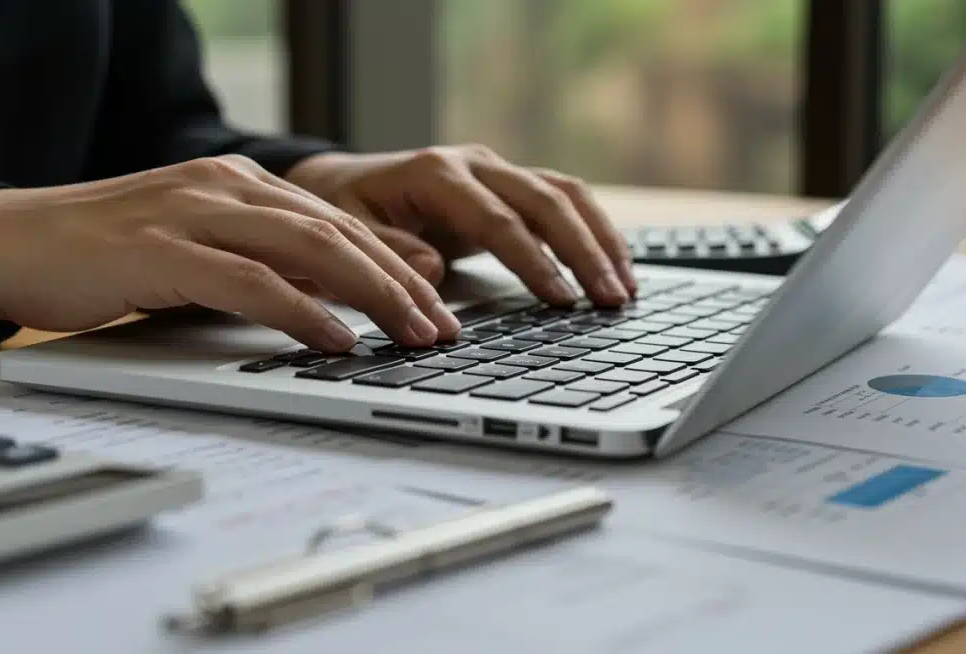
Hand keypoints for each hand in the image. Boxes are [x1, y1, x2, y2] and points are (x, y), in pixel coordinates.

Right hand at [0, 155, 460, 350]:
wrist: (13, 240)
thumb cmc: (109, 254)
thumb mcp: (202, 251)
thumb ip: (265, 263)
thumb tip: (338, 296)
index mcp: (240, 184)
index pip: (340, 222)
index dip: (397, 262)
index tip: (438, 300)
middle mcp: (226, 187)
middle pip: (339, 232)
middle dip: (402, 282)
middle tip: (444, 326)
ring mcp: (194, 213)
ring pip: (308, 248)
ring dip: (372, 294)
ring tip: (413, 333)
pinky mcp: (161, 250)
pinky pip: (249, 281)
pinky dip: (301, 310)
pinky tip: (338, 337)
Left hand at [285, 145, 637, 306]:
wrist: (341, 183)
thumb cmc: (343, 212)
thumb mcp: (347, 232)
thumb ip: (387, 252)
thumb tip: (433, 270)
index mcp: (436, 172)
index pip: (497, 219)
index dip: (532, 260)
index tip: (560, 298)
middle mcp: (475, 163)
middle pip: (546, 201)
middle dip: (584, 251)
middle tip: (610, 298)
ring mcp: (496, 171)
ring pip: (565, 195)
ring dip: (599, 240)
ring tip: (624, 288)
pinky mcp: (509, 187)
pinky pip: (562, 202)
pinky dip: (591, 232)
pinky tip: (612, 266)